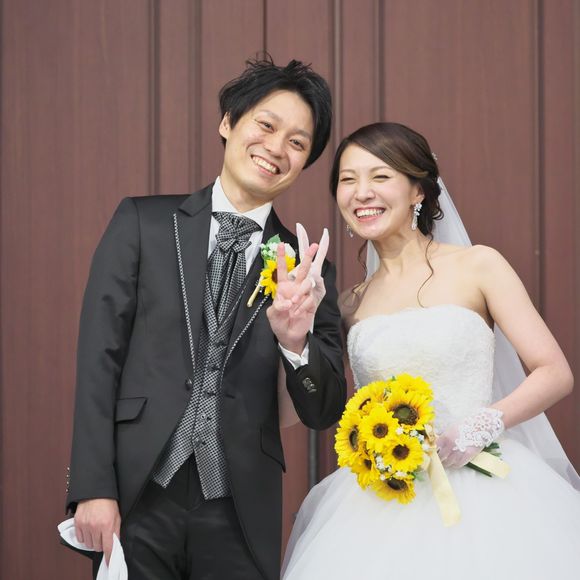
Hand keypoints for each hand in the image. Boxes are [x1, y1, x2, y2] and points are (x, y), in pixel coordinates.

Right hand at [74, 498, 120, 564]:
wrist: (96, 491)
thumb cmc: (108, 503)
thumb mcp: (117, 516)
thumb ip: (115, 531)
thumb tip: (114, 543)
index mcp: (107, 524)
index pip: (108, 546)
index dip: (109, 556)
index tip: (109, 561)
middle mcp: (95, 526)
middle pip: (97, 547)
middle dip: (101, 545)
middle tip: (103, 538)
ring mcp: (85, 525)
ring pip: (88, 544)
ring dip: (92, 541)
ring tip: (95, 533)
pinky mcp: (77, 523)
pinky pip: (80, 539)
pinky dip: (84, 537)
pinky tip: (88, 530)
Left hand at [266, 224, 328, 352]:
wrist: (289, 335)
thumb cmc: (279, 322)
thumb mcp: (272, 314)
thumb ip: (277, 306)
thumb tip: (288, 301)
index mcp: (283, 287)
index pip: (282, 270)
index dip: (282, 258)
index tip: (282, 245)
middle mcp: (295, 288)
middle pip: (303, 269)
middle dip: (308, 257)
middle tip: (314, 245)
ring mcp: (304, 295)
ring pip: (308, 283)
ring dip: (301, 292)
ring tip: (294, 303)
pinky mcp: (311, 303)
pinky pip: (310, 299)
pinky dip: (303, 306)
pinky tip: (298, 313)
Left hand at [436, 424, 483, 467]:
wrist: (480, 426)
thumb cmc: (464, 425)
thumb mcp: (451, 428)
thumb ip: (443, 436)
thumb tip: (436, 441)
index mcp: (446, 436)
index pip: (435, 447)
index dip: (433, 450)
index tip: (432, 452)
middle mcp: (451, 445)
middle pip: (441, 456)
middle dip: (439, 459)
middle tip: (437, 460)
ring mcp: (460, 451)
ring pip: (449, 462)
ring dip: (446, 463)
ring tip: (444, 463)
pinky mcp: (468, 456)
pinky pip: (458, 464)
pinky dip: (454, 465)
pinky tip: (453, 464)